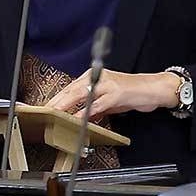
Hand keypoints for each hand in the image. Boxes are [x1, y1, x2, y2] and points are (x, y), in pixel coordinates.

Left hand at [45, 69, 180, 121]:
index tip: (44, 108)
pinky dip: (85, 111)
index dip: (56, 98)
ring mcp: (106, 84)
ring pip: (80, 94)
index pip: (70, 88)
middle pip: (71, 90)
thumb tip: (80, 117)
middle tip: (42, 111)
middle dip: (55, 101)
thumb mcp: (108, 101)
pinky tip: (77, 118)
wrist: (153, 88)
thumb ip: (94, 107)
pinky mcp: (115, 93)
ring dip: (66, 105)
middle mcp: (98, 78)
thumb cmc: (131, 94)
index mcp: (94, 78)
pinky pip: (96, 104)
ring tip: (53, 113)